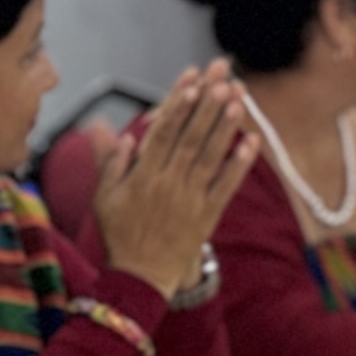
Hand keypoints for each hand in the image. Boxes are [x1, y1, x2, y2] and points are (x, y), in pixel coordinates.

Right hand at [89, 63, 256, 293]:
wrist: (140, 278)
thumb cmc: (120, 232)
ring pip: (210, 157)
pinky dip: (239, 164)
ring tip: (238, 99)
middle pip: (190, 138)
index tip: (190, 80)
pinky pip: (226, 186)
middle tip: (222, 78)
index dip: (177, 105)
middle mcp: (168, 184)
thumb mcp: (103, 197)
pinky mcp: (208, 215)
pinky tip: (252, 141)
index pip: (162, 133)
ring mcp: (190, 200)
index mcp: (142, 176)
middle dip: (206, 106)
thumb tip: (104, 126)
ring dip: (225, 127)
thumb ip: (107, 161)